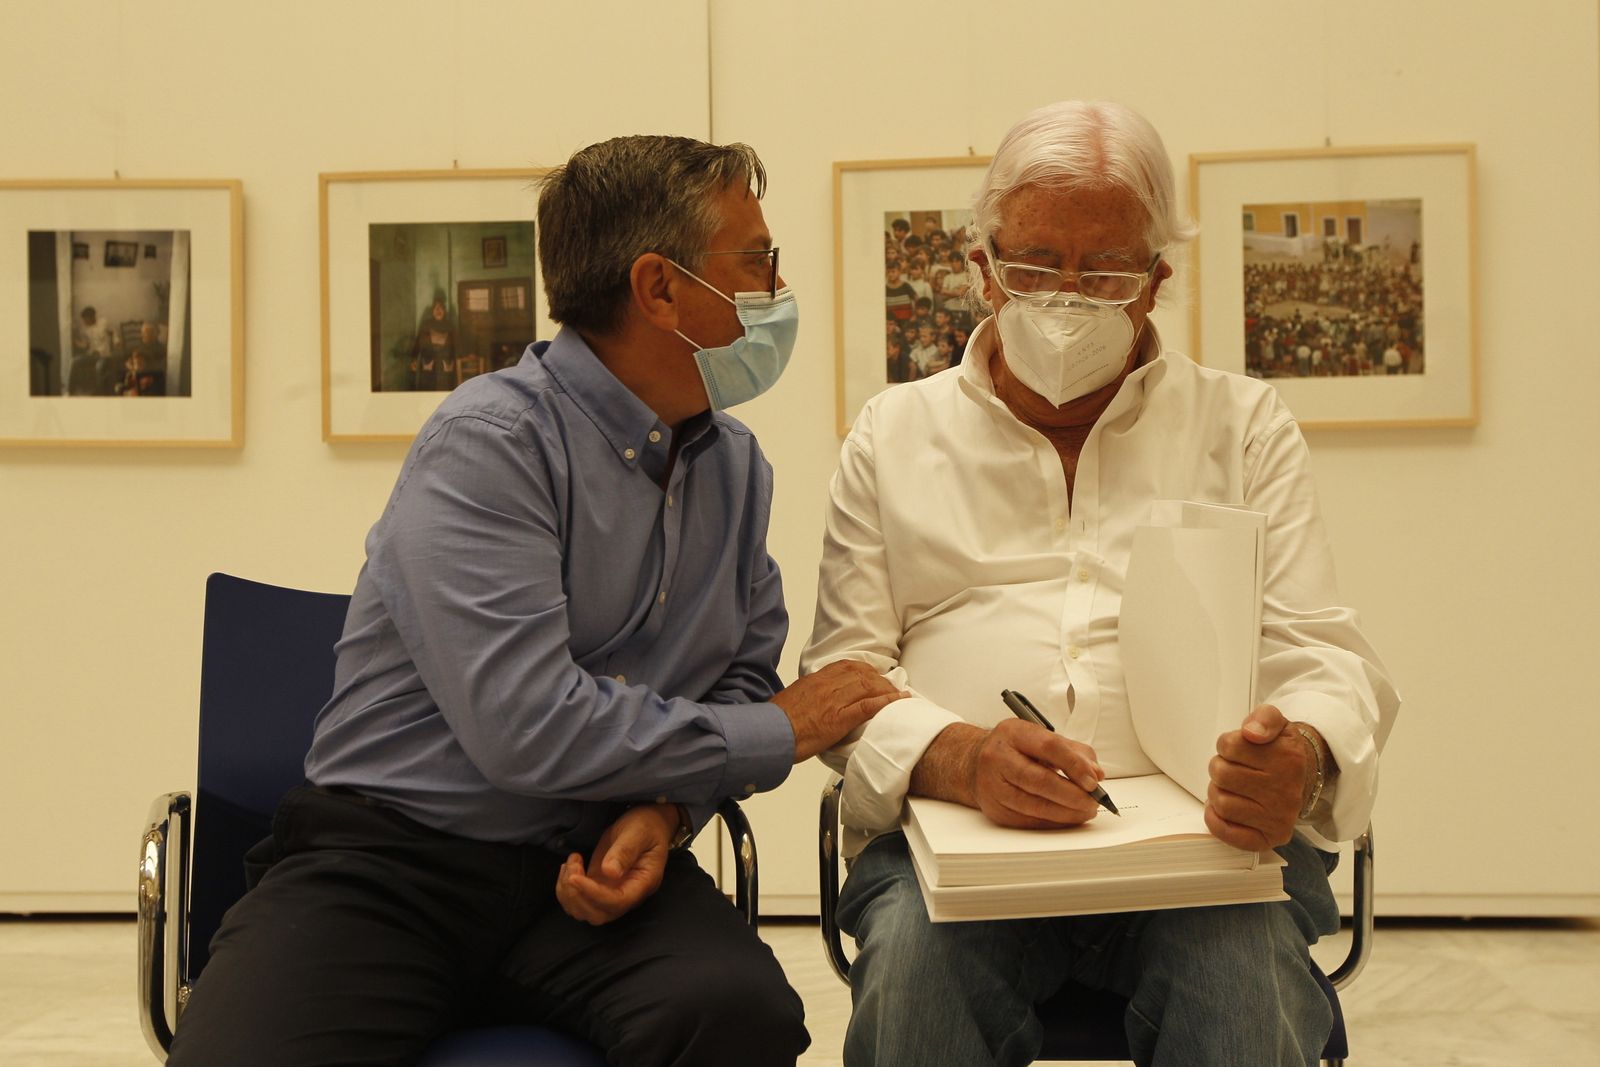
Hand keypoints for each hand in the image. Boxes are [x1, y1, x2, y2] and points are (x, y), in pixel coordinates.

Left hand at [553, 803, 676, 924]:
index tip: (575, 877)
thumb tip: (609, 872)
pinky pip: (578, 901)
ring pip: (584, 912)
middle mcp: (627, 895)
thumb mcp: (638, 832)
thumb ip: (625, 852)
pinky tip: (569, 867)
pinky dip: (565, 890)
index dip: (594, 894)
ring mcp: (611, 893)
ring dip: (568, 893)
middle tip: (572, 866)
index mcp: (643, 883)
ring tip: (570, 863)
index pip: (617, 902)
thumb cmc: (646, 826)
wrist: (647, 823)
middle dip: (577, 896)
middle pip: (599, 915)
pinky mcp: (598, 888)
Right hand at [773, 661, 906, 762]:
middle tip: (890, 687)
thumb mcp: (792, 699)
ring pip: (869, 686)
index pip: (846, 666)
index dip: (865, 670)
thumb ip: (807, 695)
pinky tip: (899, 701)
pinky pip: (868, 706)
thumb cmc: (777, 722)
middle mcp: (827, 685)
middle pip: (862, 674)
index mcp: (815, 680)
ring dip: (887, 690)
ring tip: (898, 695)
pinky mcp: (839, 718)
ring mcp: (834, 701)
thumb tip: (813, 699)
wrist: (770, 734)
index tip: (873, 675)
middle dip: (880, 680)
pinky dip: (887, 702)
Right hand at [969, 718, 1104, 828]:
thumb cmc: (1013, 749)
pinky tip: (1067, 817)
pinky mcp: (995, 810)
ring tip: (1085, 811)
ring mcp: (993, 786)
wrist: (973, 764)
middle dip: (1073, 795)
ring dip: (1067, 813)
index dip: (1075, 766)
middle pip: (1041, 781)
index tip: (1094, 781)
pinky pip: (1030, 821)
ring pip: (1036, 806)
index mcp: (1013, 733)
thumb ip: (1072, 751)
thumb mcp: (1039, 737)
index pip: (1049, 747)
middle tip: (1094, 801)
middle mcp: (998, 758)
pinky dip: (1054, 822)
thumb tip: (1096, 773)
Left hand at [1204, 704, 1313, 850]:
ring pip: (1221, 803)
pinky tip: (1223, 808)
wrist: (1300, 779)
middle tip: (1232, 769)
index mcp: (1288, 758)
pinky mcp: (1269, 838)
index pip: (1228, 745)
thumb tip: (1251, 733)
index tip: (1238, 749)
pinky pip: (1228, 833)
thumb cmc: (1279, 752)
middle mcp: (1287, 790)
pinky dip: (1216, 820)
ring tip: (1231, 788)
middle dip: (1219, 768)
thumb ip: (1264, 718)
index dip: (1226, 745)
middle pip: (1221, 774)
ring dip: (1217, 792)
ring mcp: (1279, 817)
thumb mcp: (1275, 722)